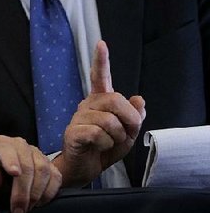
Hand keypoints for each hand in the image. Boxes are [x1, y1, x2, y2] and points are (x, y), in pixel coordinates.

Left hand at [0, 135, 61, 212]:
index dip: (11, 161)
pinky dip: (49, 193)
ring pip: (44, 170)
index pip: (6, 150)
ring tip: (25, 209)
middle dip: (24, 190)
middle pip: (29, 164)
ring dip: (37, 194)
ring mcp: (37, 154)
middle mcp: (20, 145)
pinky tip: (38, 204)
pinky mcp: (49, 166)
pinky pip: (56, 178)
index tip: (14, 174)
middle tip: (18, 211)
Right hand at [54, 40, 145, 186]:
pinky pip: (99, 134)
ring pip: (109, 121)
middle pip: (115, 100)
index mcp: (99, 102)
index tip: (101, 44)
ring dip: (117, 137)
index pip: (100, 77)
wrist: (84, 168)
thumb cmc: (103, 149)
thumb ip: (135, 117)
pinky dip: (106, 144)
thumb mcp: (127, 134)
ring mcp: (78, 117)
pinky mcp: (73, 132)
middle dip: (129, 120)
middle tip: (125, 133)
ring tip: (109, 143)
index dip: (101, 61)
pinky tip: (98, 147)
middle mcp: (87, 105)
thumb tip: (139, 99)